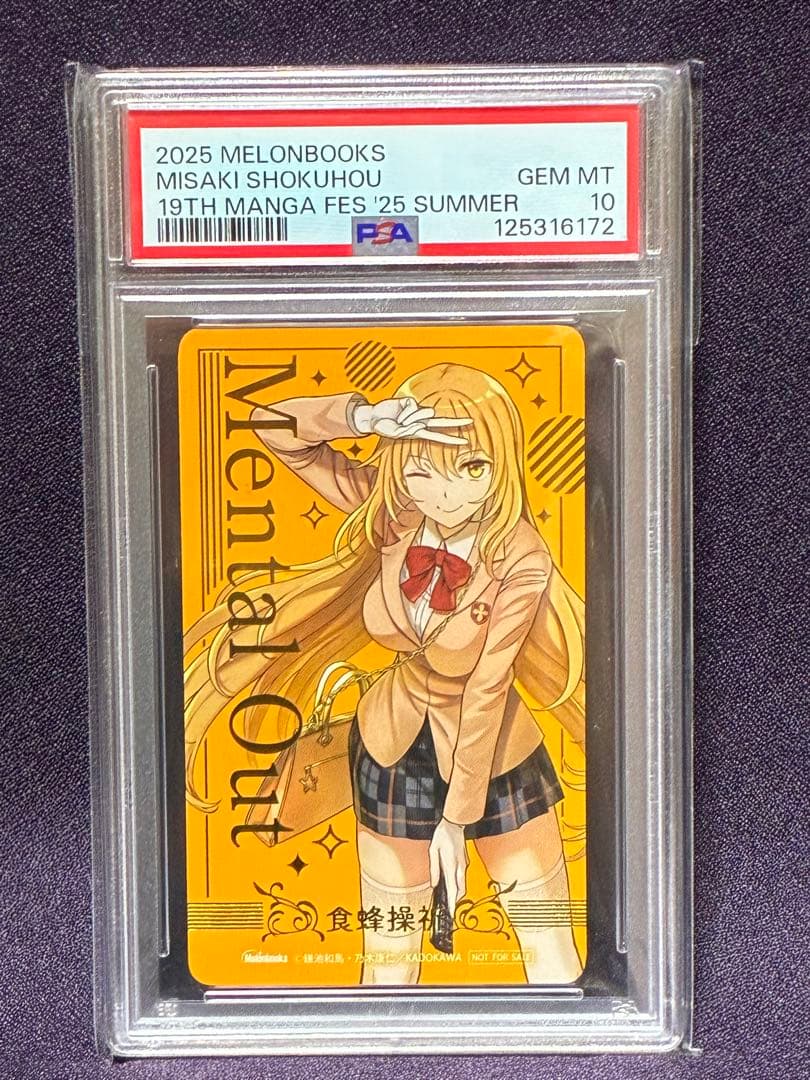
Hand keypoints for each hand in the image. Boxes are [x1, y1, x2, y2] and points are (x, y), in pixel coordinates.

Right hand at [353, 397, 470, 445]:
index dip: (452, 440)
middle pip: (442, 422)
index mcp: (419, 432)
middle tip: (471, 422)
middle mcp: (420, 422)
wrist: (372, 417)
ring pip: (425, 413)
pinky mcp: (411, 401)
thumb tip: (421, 423)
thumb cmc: (384, 428)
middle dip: (457, 423)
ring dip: (412, 418)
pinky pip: (413, 406)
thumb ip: (410, 428)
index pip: (439, 436)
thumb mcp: (397, 432)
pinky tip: (397, 414)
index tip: (466, 442)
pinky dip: (405, 412)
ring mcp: (416, 411)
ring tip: (399, 422)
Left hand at [428, 817, 467, 914]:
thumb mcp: (433, 850)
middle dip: (456, 901)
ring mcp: (464, 864)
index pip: (453, 888)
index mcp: (451, 864)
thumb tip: (434, 884)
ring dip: (458, 894)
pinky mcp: (464, 861)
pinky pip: (462, 877)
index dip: (452, 902)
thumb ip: (434, 868)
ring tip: (451, 902)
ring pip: (462, 884)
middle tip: (451, 911)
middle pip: (460, 888)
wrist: (455, 823)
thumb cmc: (442, 835)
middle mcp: (460, 866)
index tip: (451, 912)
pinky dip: (459, 885)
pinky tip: (453, 888)